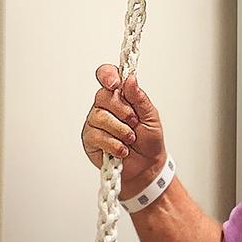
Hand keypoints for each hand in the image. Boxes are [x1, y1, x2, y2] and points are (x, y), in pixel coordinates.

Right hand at [81, 65, 165, 199]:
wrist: (146, 166)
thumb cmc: (149, 140)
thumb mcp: (151, 117)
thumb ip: (140, 98)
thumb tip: (130, 79)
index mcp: (120, 96)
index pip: (107, 76)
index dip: (108, 75)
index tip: (116, 83)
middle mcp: (104, 106)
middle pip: (103, 96)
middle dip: (123, 110)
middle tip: (135, 122)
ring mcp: (94, 122)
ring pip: (100, 117)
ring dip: (121, 130)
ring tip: (131, 139)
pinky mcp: (89, 139)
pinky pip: (97, 135)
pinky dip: (114, 144)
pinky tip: (122, 150)